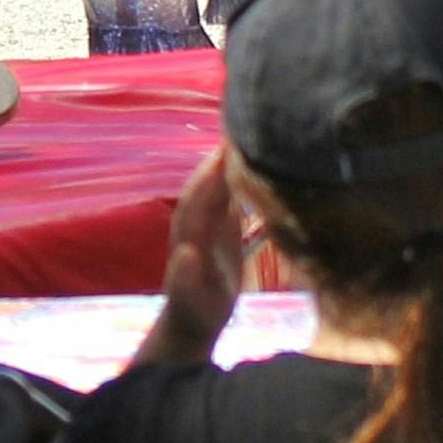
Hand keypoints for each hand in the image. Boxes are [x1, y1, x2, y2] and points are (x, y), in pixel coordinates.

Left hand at [151, 149, 256, 343]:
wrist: (195, 316)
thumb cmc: (193, 310)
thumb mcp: (190, 300)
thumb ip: (185, 279)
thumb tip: (186, 254)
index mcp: (188, 234)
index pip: (198, 196)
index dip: (210, 172)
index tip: (228, 148)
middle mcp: (196, 220)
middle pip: (208, 181)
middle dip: (222, 156)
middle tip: (246, 126)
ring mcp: (208, 219)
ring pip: (217, 183)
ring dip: (231, 160)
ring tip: (253, 135)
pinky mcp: (221, 224)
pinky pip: (229, 192)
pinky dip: (239, 174)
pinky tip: (257, 160)